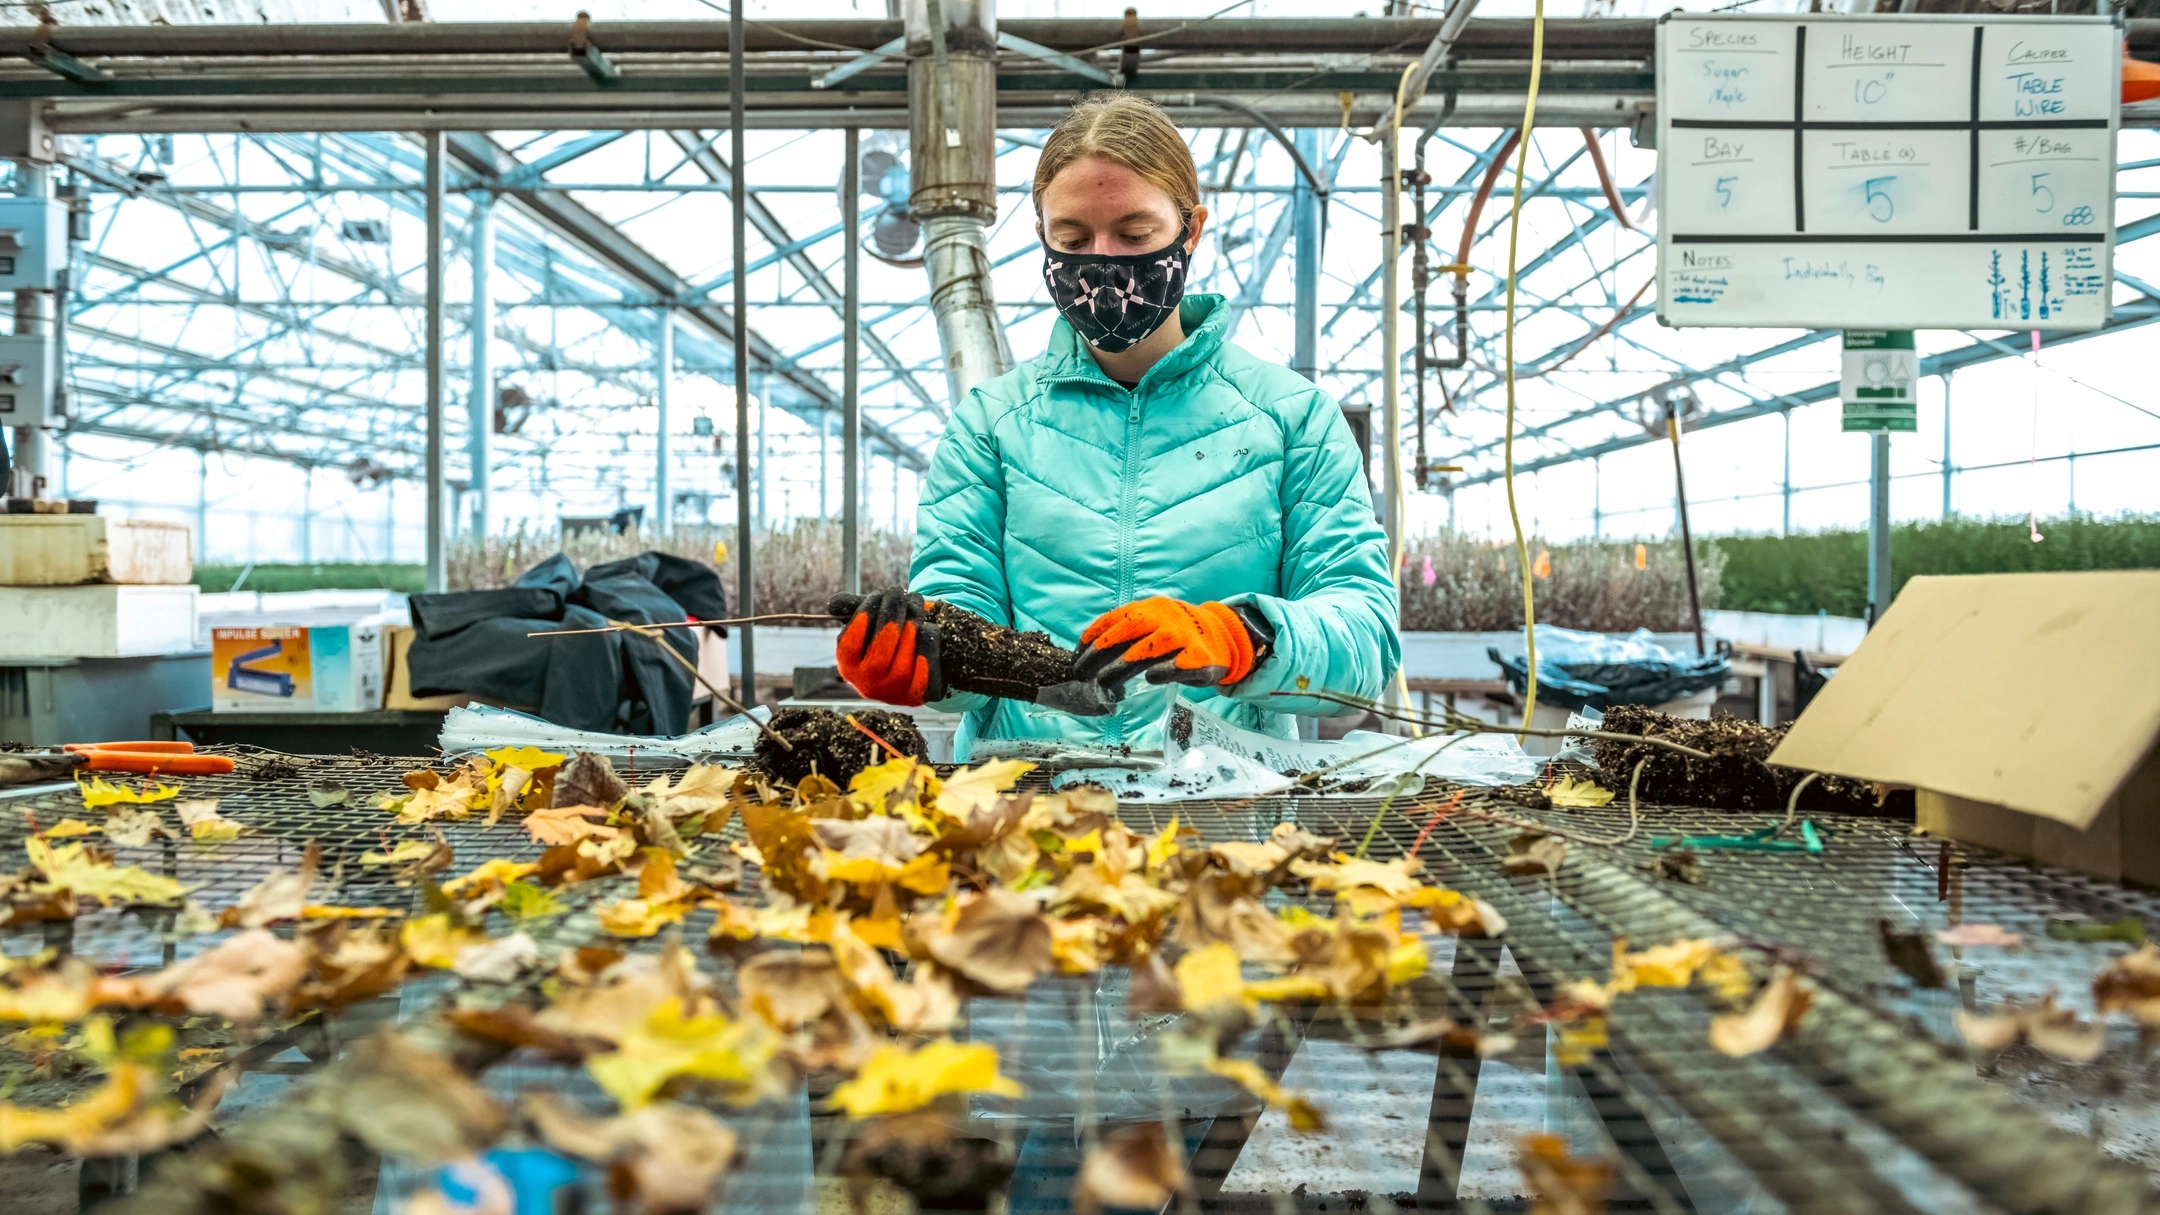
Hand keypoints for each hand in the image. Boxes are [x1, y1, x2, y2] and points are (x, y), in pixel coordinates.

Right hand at [835, 587, 945, 705]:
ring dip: (912, 625)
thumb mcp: (872, 621)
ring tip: (915, 605)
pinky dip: (928, 643)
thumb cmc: (891, 635)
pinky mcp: (921, 696)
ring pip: (903, 662)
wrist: (923, 656)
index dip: (864, 617)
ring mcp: (895, 694)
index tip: (878, 595)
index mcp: (849, 667)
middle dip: (890, 617)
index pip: (850, 645)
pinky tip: (927, 627)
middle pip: (879, 653)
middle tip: (898, 593)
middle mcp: (869, 686)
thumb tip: (834, 604)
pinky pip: (927, 668)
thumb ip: (855, 610)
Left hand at [1074, 597, 1259, 690]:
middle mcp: (1164, 616)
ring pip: (1146, 650)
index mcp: (1149, 608)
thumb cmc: (1178, 636)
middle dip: (1099, 654)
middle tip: (1081, 674)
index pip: (1113, 619)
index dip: (1091, 639)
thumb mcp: (1153, 625)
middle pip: (1125, 632)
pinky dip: (1162, 671)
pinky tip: (1151, 679)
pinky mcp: (1199, 656)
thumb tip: (1091, 657)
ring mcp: (1183, 635)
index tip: (1075, 657)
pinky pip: (1177, 665)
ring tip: (1104, 683)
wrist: (1224, 637)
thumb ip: (1129, 635)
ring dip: (1121, 667)